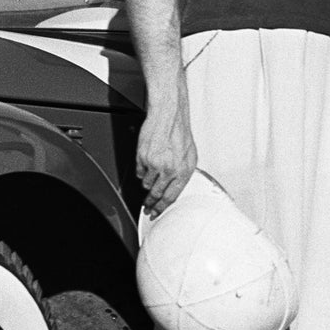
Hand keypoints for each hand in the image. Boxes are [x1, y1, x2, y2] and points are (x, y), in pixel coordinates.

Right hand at [136, 100, 197, 216]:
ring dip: (148, 183)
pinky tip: (148, 161)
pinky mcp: (143, 157)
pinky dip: (143, 170)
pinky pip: (140, 172)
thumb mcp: (190, 156)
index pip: (171, 197)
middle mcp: (170, 169)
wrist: (169, 116)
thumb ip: (183, 173)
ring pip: (147, 184)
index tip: (156, 213)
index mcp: (184, 171)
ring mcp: (155, 164)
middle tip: (147, 207)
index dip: (162, 208)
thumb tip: (175, 187)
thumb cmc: (180, 133)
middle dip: (150, 204)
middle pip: (156, 195)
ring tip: (152, 173)